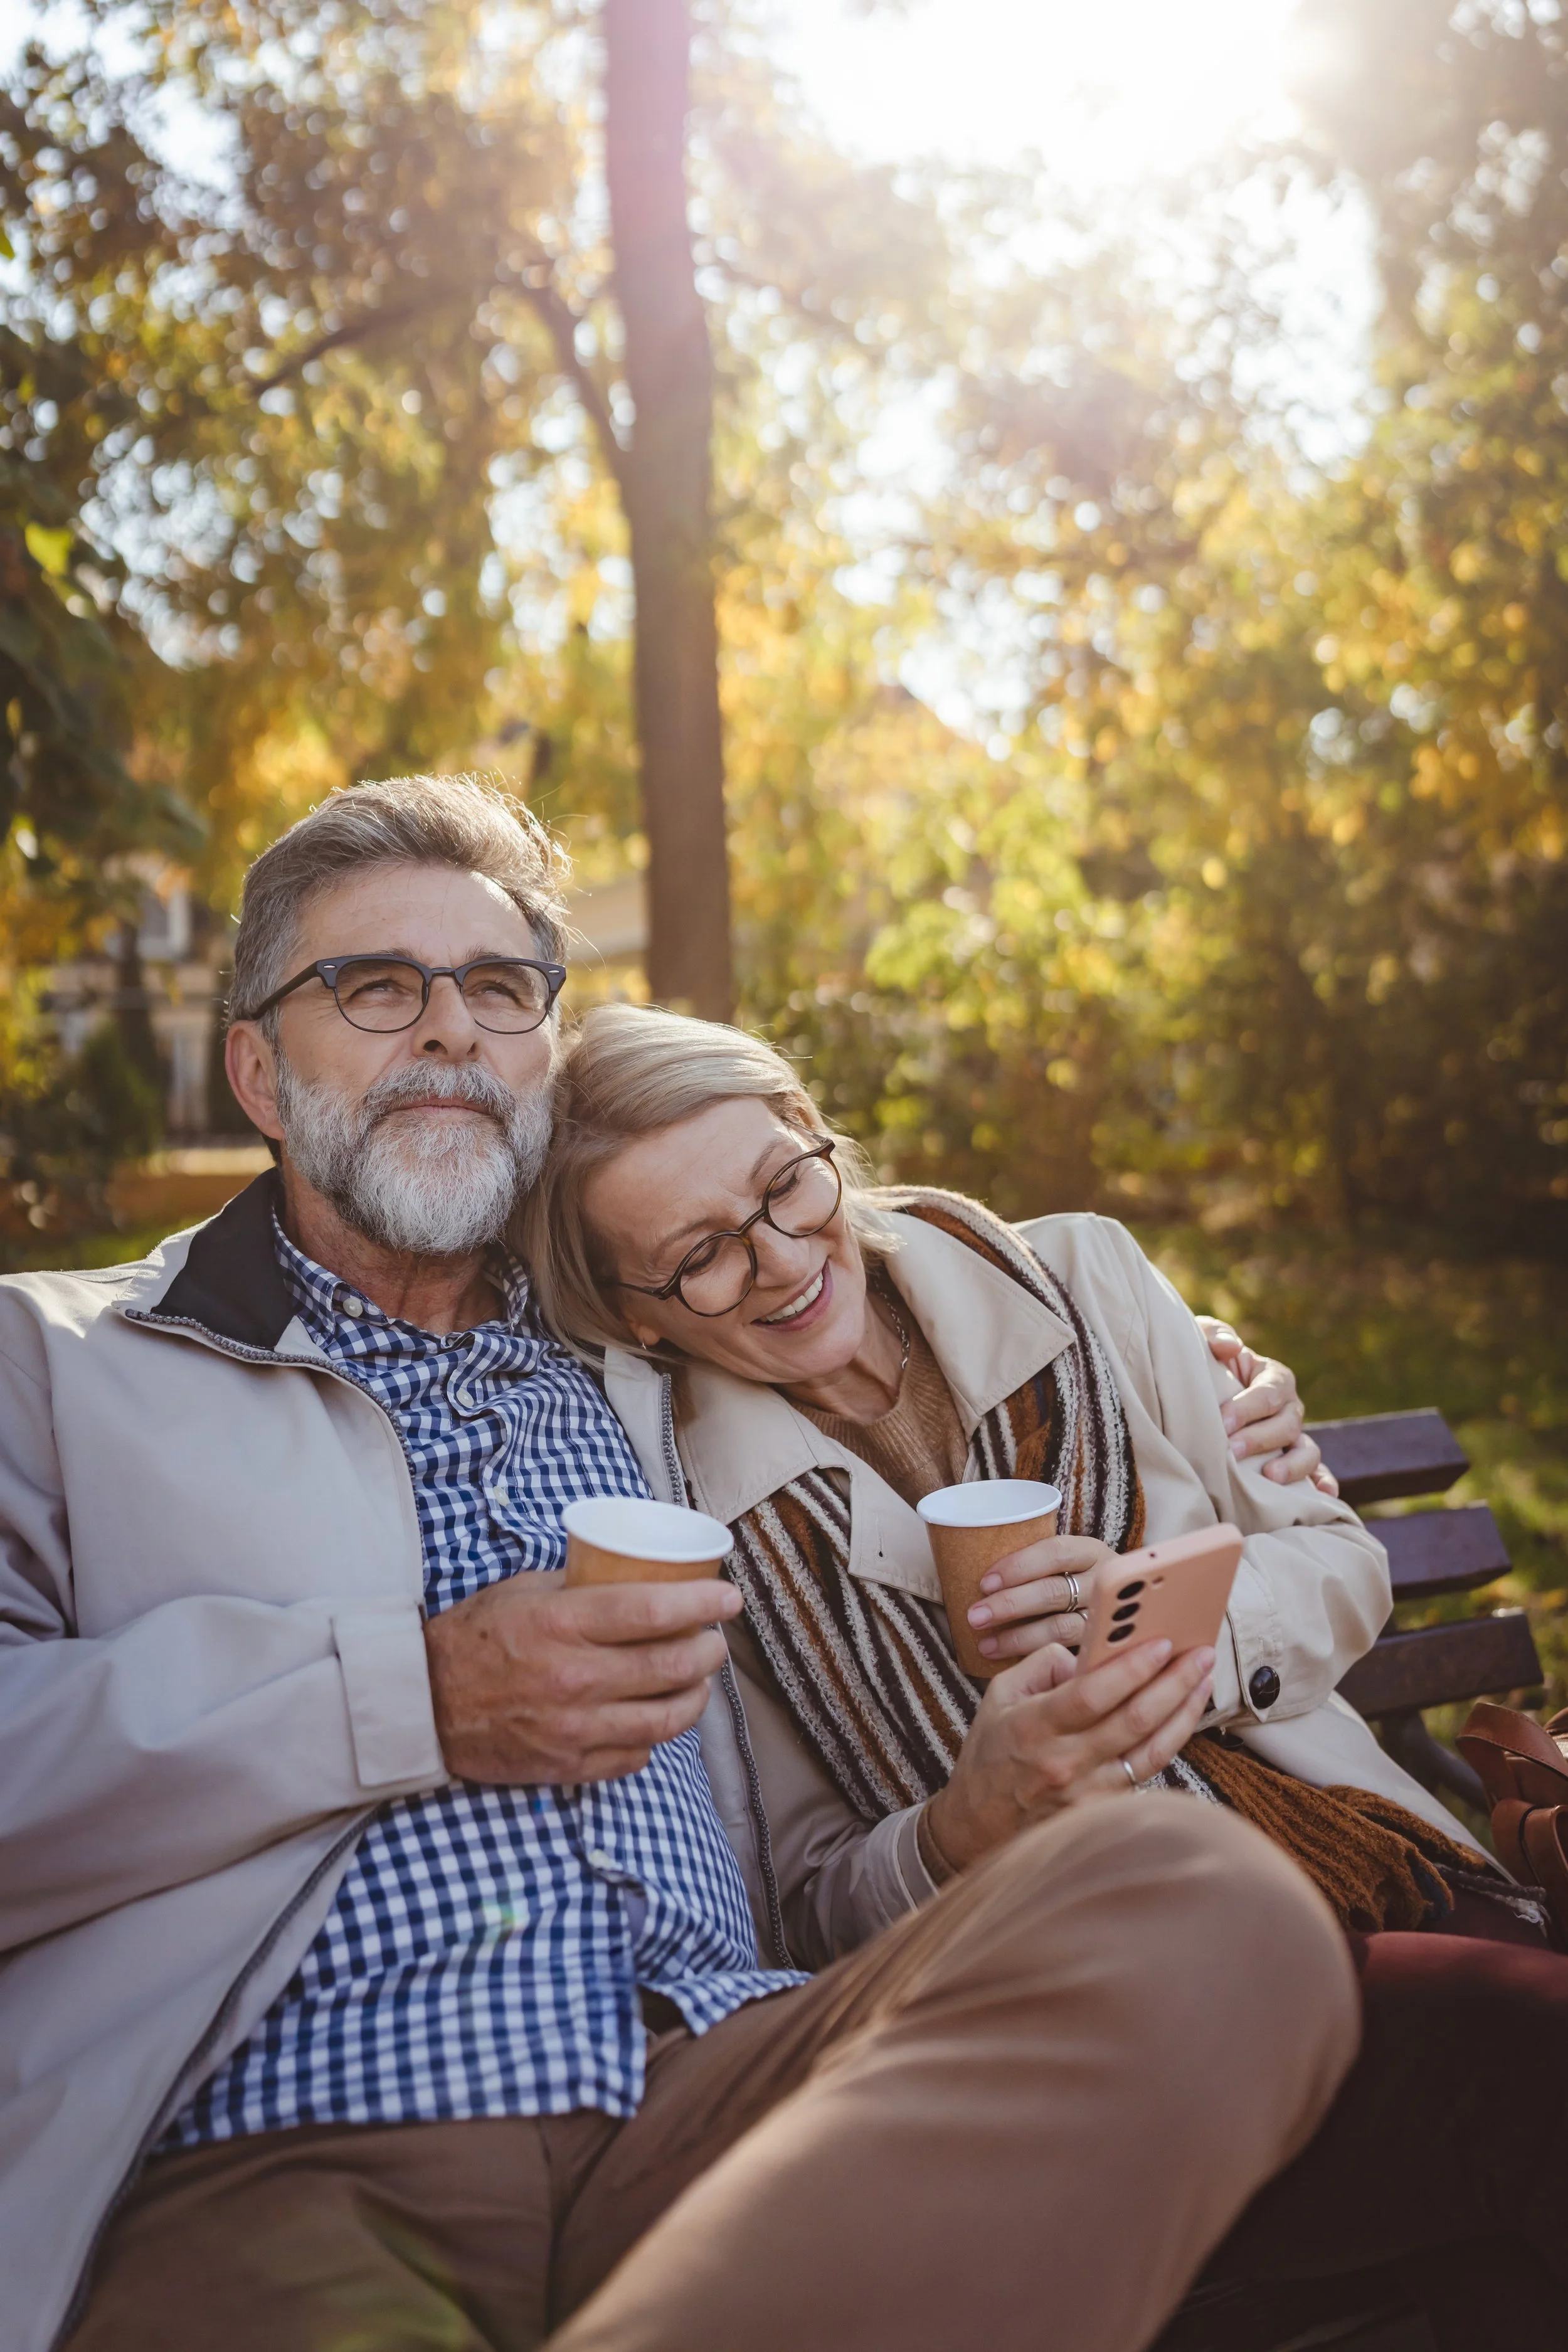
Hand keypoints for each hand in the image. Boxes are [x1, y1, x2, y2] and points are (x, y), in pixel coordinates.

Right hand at [424, 1571, 741, 1785]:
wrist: (422, 1705)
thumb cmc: (474, 1638)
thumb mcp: (525, 1592)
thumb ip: (581, 1588)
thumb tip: (637, 1577)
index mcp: (562, 1624)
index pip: (654, 1612)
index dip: (703, 1603)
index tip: (729, 1597)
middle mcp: (575, 1678)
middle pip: (673, 1666)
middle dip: (709, 1649)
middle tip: (715, 1639)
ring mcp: (574, 1729)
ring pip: (666, 1719)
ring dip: (696, 1696)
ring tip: (699, 1679)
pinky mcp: (568, 1767)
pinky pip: (636, 1756)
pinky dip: (655, 1737)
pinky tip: (657, 1716)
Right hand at [924, 1636, 1215, 1871]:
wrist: (977, 1827)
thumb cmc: (990, 1755)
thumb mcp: (1000, 1696)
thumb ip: (1043, 1665)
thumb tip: (1091, 1653)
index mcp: (1034, 1726)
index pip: (1091, 1694)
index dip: (1132, 1668)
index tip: (1163, 1642)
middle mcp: (1064, 1762)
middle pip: (1134, 1720)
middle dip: (1175, 1682)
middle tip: (1202, 1654)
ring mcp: (1086, 1794)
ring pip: (1151, 1751)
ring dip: (1184, 1712)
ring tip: (1203, 1681)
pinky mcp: (1101, 1813)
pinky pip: (1145, 1774)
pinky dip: (1169, 1744)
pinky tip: (1183, 1719)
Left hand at [965, 1532, 1116, 1665]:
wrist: (1113, 1606)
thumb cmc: (1066, 1579)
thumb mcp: (1057, 1563)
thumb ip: (1031, 1565)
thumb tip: (977, 1575)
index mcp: (1090, 1551)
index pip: (1055, 1552)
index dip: (1018, 1566)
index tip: (985, 1583)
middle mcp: (1103, 1582)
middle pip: (1054, 1592)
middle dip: (1010, 1604)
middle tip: (975, 1616)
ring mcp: (1105, 1617)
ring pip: (1060, 1627)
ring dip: (1017, 1637)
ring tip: (986, 1644)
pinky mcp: (1100, 1646)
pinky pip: (1065, 1652)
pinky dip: (1032, 1655)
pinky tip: (1007, 1659)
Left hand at [1198, 1317, 1337, 1493]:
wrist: (1201, 1392)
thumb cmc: (1205, 1364)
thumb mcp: (1204, 1340)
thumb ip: (1215, 1335)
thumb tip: (1230, 1347)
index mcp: (1273, 1377)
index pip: (1268, 1392)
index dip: (1247, 1408)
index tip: (1221, 1422)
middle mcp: (1289, 1408)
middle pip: (1286, 1424)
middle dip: (1260, 1439)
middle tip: (1231, 1451)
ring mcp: (1294, 1437)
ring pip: (1307, 1450)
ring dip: (1292, 1465)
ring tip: (1270, 1476)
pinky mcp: (1293, 1463)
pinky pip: (1316, 1473)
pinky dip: (1323, 1483)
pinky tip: (1322, 1496)